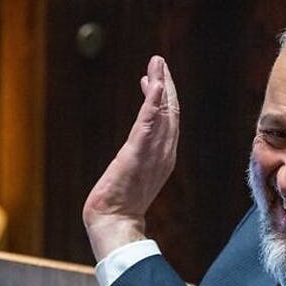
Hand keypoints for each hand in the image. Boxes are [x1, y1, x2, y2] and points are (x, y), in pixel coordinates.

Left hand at [82, 55, 179, 260]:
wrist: (114, 224)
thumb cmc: (119, 207)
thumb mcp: (133, 177)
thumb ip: (138, 162)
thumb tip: (132, 156)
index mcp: (164, 158)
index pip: (169, 123)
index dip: (164, 99)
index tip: (154, 80)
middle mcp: (164, 153)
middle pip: (171, 112)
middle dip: (166, 85)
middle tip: (159, 61)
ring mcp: (153, 153)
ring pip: (163, 112)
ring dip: (161, 84)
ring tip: (157, 63)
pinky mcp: (137, 153)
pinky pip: (149, 123)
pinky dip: (153, 102)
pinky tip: (154, 84)